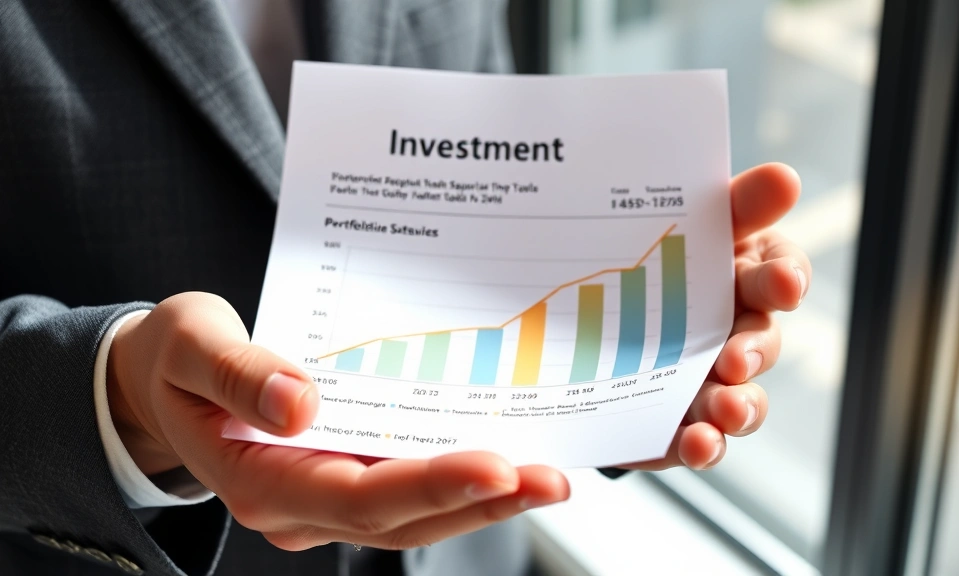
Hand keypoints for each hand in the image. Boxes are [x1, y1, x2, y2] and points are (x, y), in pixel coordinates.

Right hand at [107, 293, 568, 550]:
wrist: (166, 376)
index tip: (495, 465)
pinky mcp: (345, 478)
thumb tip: (299, 406)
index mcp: (259, 478)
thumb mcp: (190, 345)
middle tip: (551, 477)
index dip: (428, 485)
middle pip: (401, 516)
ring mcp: (325, 497)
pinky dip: (461, 480)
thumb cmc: (178, 357)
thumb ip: (238, 374)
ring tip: (550, 476)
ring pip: (414, 514)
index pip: (355, 497)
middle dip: (480, 499)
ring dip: (483, 499)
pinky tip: (509, 459)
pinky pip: (410, 489)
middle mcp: (299, 503)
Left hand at [620, 162, 809, 470]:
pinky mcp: (682, 425)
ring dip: (740, 406)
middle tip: (736, 357)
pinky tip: (699, 442)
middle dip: (754, 349)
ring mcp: (710, 383)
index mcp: (737, 274)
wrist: (575, 323)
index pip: (778, 270)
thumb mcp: (672, 224)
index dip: (785, 277)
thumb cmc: (641, 264)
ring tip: (725, 408)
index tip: (784, 283)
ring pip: (743, 400)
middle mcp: (734, 331)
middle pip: (762, 340)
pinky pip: (704, 440)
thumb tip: (783, 178)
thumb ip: (727, 206)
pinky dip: (706, 445)